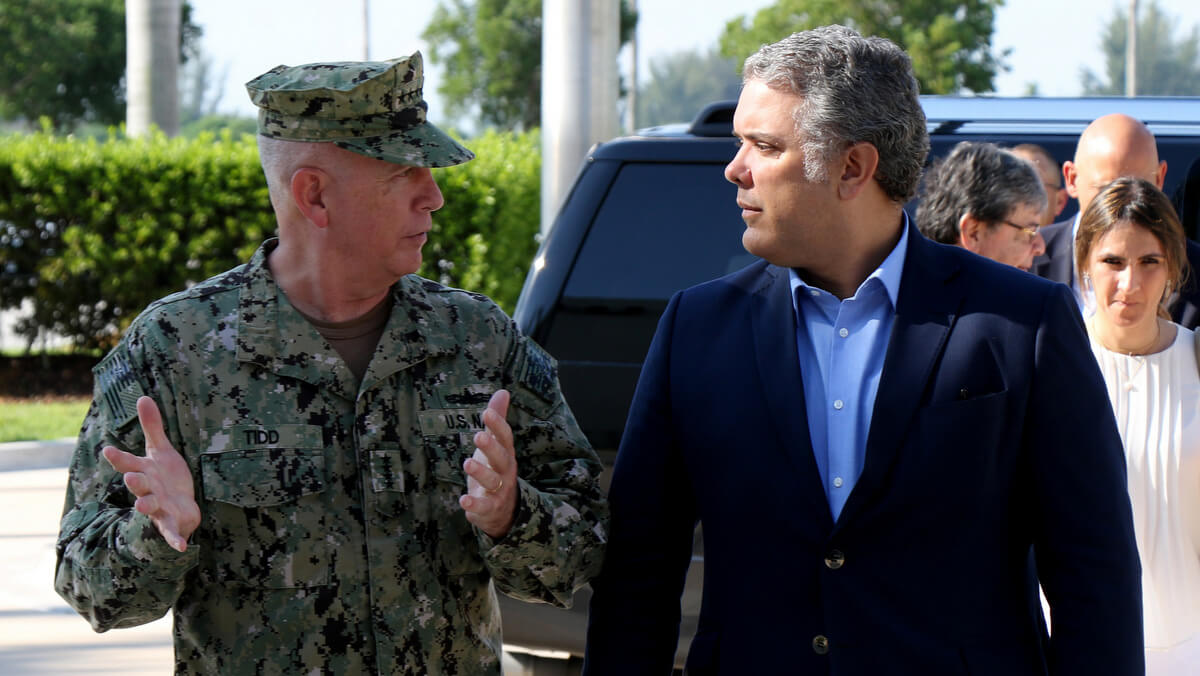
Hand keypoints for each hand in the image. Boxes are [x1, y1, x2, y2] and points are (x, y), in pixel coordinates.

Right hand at [102, 396, 200, 552]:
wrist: (180, 505)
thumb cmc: (167, 477)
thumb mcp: (161, 451)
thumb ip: (152, 427)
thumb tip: (143, 396)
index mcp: (144, 471)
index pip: (128, 463)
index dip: (119, 458)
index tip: (107, 449)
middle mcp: (147, 490)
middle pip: (138, 485)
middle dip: (135, 482)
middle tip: (131, 477)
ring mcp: (158, 508)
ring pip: (149, 507)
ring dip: (146, 506)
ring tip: (142, 505)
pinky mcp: (172, 523)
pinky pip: (171, 533)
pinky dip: (175, 540)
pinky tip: (182, 547)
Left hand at [459, 389, 518, 538]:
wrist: (505, 510)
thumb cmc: (497, 469)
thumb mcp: (497, 445)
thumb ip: (498, 420)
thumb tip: (503, 391)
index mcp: (506, 453)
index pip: (505, 437)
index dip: (497, 425)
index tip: (487, 412)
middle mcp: (506, 470)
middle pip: (501, 458)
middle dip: (491, 447)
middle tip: (479, 436)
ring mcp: (499, 490)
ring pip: (492, 481)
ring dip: (480, 472)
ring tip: (467, 463)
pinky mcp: (489, 508)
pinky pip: (484, 506)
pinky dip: (474, 504)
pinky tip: (463, 500)